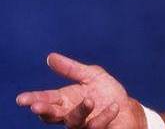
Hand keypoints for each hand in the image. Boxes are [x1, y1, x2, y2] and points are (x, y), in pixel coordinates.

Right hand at [16, 53, 145, 127]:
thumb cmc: (106, 92)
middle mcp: (70, 114)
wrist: (127, 108)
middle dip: (44, 110)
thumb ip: (71, 69)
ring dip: (81, 110)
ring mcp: (82, 125)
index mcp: (65, 100)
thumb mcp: (91, 75)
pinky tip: (114, 106)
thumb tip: (50, 57)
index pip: (46, 99)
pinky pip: (97, 125)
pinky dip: (105, 115)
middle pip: (52, 115)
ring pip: (75, 122)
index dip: (34, 99)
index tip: (21, 99)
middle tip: (36, 107)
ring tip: (90, 100)